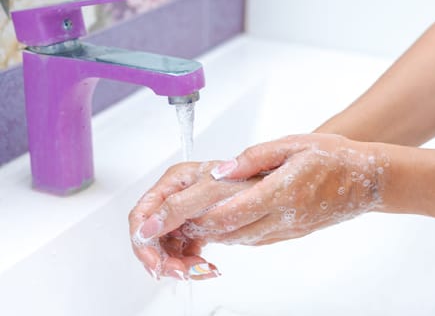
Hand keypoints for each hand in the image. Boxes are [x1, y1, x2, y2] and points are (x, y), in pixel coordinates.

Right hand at [128, 161, 259, 279]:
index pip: (142, 214)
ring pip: (168, 246)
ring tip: (200, 269)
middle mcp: (176, 197)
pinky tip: (206, 267)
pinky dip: (192, 263)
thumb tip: (148, 227)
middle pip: (153, 235)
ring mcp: (187, 213)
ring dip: (179, 264)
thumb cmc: (247, 181)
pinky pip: (185, 250)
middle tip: (181, 272)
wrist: (272, 189)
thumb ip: (176, 208)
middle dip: (163, 258)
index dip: (143, 242)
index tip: (155, 263)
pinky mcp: (198, 227)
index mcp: (174, 182)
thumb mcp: (210, 192)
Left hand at [182, 134, 388, 245]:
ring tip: (189, 220)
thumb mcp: (292, 144)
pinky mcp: (290, 235)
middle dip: (195, 227)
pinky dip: (232, 233)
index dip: (194, 216)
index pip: (227, 211)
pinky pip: (253, 240)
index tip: (169, 216)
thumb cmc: (333, 157)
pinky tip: (222, 222)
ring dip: (211, 232)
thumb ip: (253, 158)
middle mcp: (282, 218)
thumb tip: (221, 171)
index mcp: (280, 192)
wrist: (366, 181)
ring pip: (238, 239)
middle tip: (171, 219)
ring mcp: (286, 230)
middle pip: (227, 231)